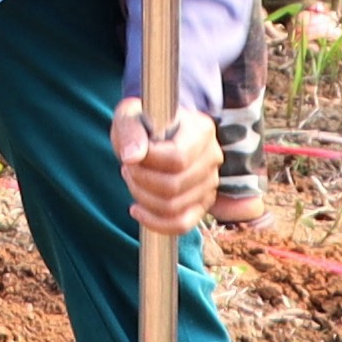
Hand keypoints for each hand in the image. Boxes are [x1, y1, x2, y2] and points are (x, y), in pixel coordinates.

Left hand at [113, 96, 219, 235]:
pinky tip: (137, 210)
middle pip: (174, 185)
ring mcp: (211, 182)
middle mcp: (213, 156)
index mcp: (201, 130)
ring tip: (133, 180)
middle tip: (128, 168)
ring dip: (142, 197)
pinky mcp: (203, 203)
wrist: (153, 137)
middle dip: (140, 181)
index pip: (177, 159)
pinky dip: (155, 223)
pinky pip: (183, 224)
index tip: (130, 155)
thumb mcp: (129, 117)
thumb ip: (130, 132)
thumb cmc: (142, 124)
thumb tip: (132, 156)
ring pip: (174, 206)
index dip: (147, 163)